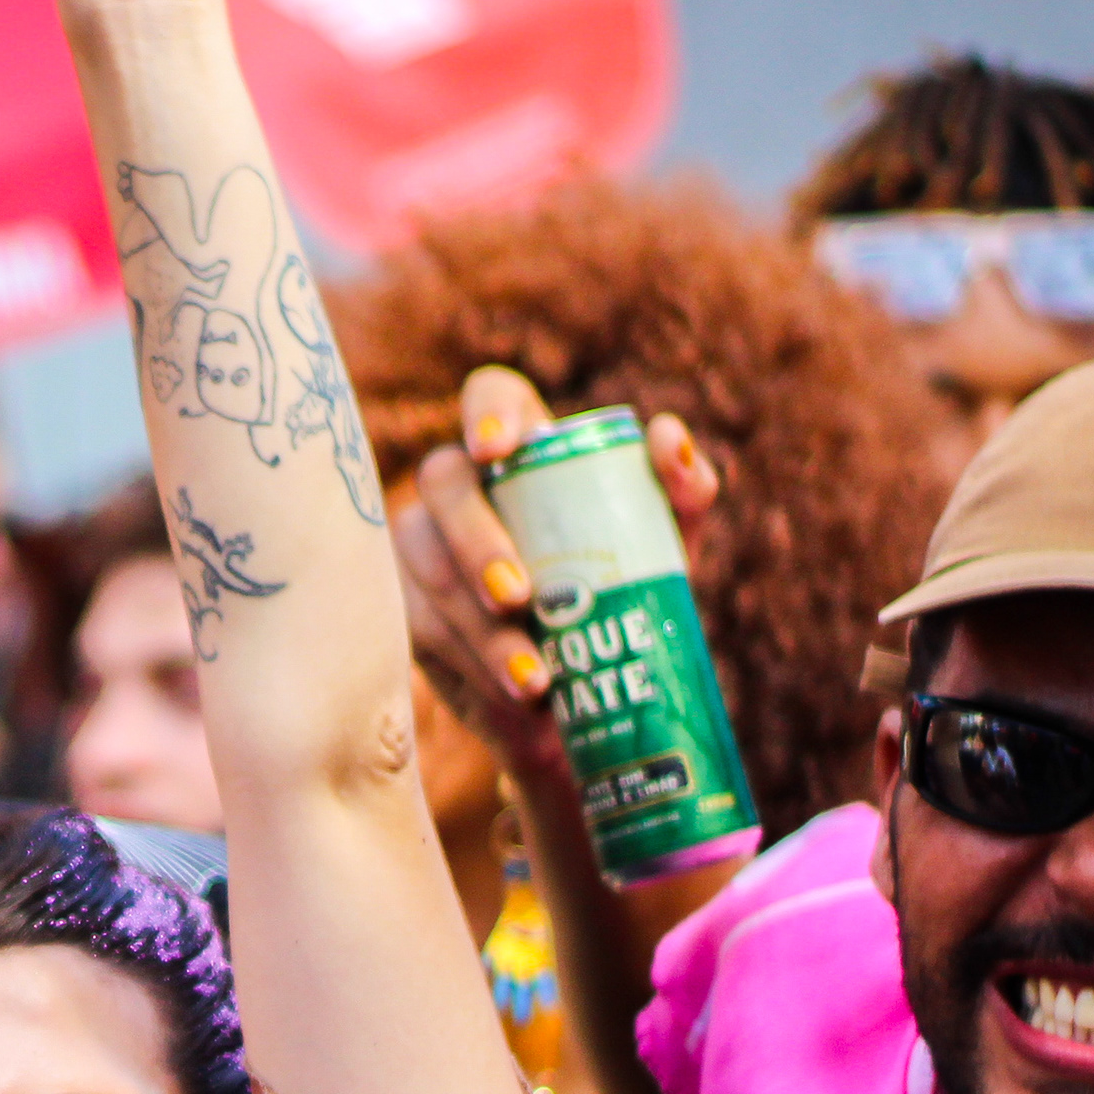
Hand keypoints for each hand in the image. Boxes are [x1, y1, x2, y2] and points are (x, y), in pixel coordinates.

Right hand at [395, 368, 721, 790]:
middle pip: (444, 485)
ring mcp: (424, 549)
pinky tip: (510, 699)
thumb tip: (666, 435)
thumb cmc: (629, 591)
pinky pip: (422, 632)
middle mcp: (463, 488)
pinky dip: (471, 667)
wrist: (593, 692)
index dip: (486, 413)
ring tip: (534, 681)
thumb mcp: (668, 545)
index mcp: (524, 451)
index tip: (497, 453)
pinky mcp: (410, 613)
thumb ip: (683, 489)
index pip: (490, 395)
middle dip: (475, 541)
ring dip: (478, 627)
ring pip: (428, 570)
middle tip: (518, 596)